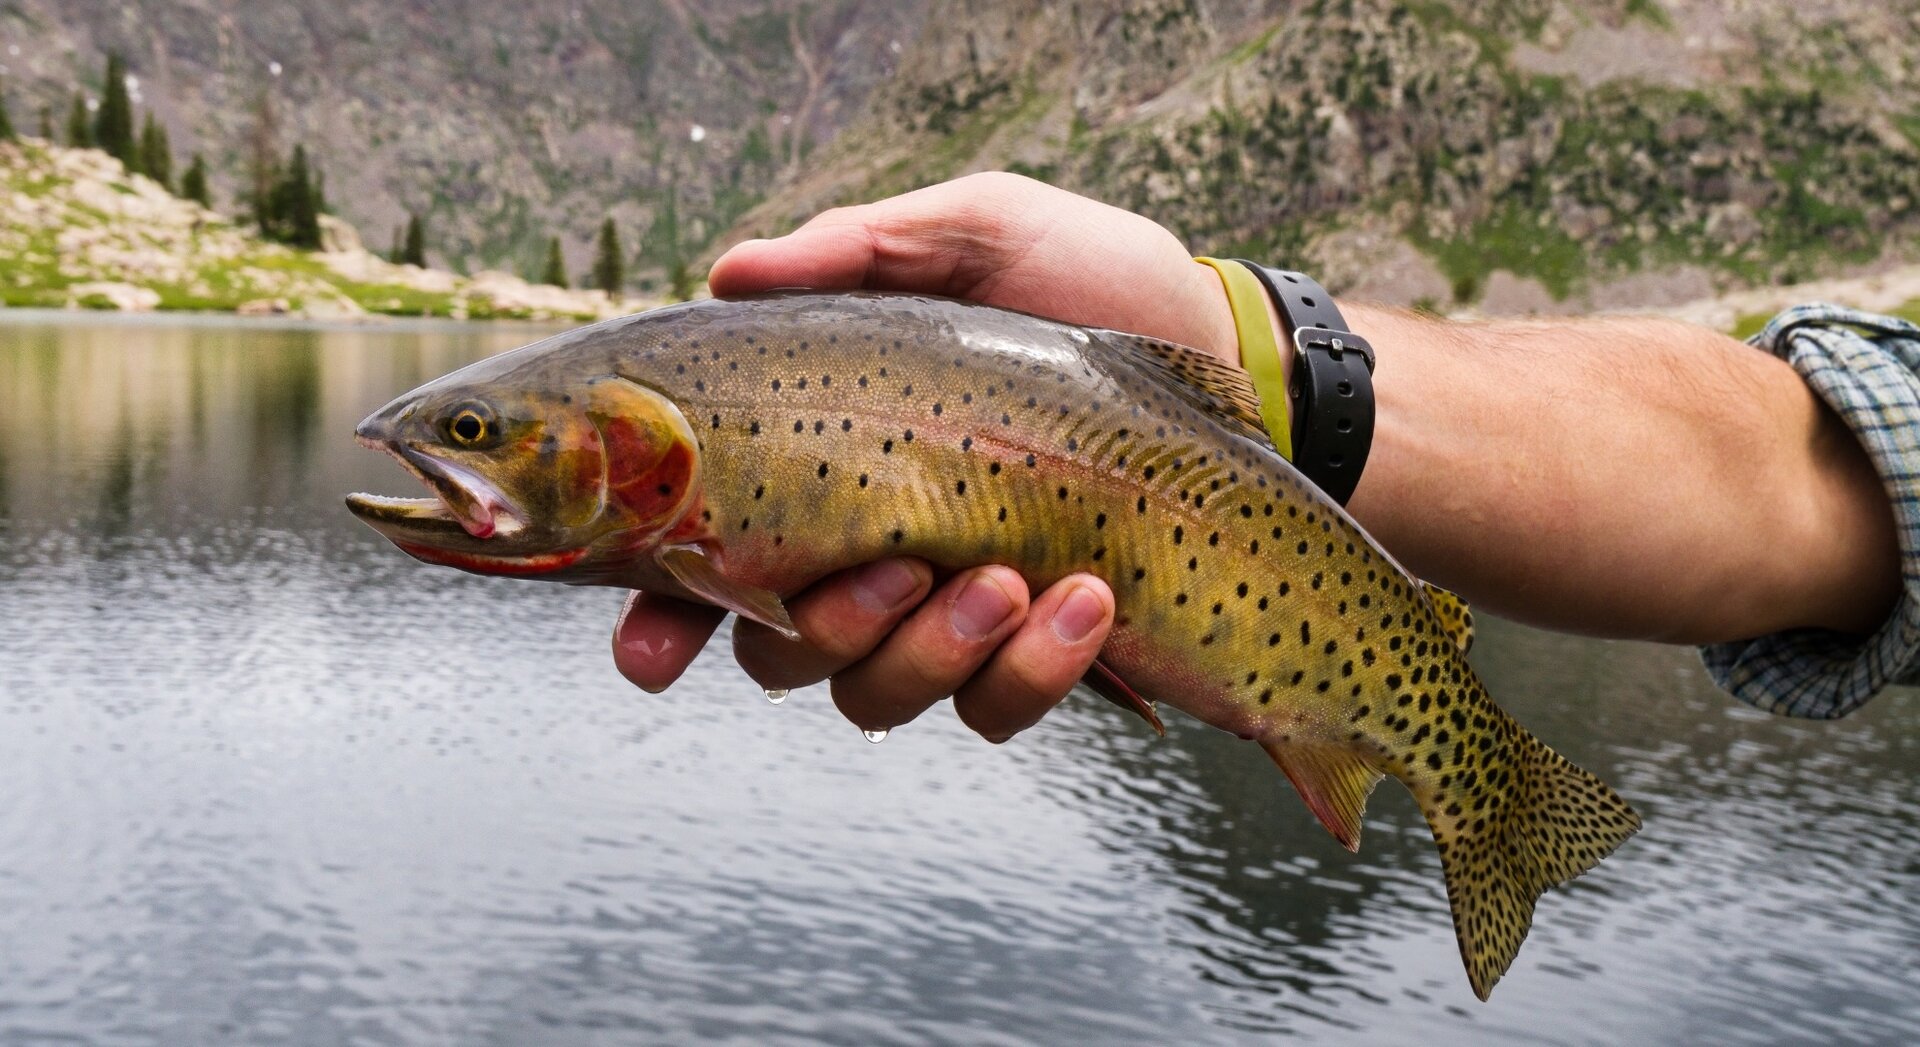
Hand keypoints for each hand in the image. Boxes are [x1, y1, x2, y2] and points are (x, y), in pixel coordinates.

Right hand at [613, 174, 1237, 741]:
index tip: (649, 652)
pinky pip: (994, 711)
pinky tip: (1092, 602)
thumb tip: (729, 270)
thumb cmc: (1092, 281)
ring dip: (929, 652)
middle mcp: (866, 549)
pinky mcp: (1036, 652)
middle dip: (822, 626)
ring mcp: (949, 611)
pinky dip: (1031, 672)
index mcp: (824, 456)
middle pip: (775, 650)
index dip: (661, 614)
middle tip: (897, 564)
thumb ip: (857, 248)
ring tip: (1015, 577)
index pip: (705, 552)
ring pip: (872, 695)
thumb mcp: (980, 232)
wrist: (1233, 354)